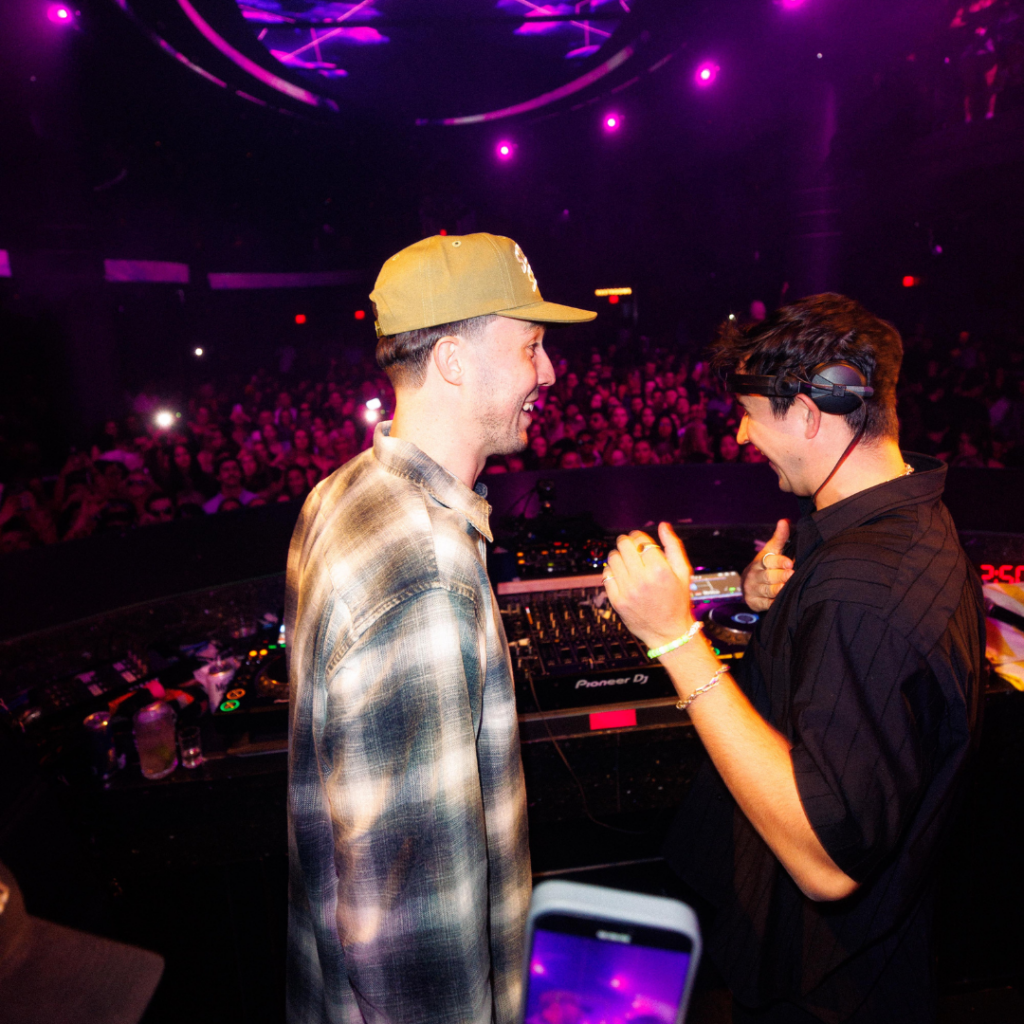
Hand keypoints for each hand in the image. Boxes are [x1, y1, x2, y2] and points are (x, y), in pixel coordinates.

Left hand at [604, 523, 694, 648]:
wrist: (669, 632)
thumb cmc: (677, 602)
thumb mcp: (683, 572)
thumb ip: (673, 546)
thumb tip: (663, 526)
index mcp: (660, 570)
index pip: (641, 541)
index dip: (639, 536)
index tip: (639, 539)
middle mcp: (642, 580)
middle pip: (624, 546)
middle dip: (627, 542)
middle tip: (631, 546)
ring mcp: (627, 591)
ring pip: (613, 558)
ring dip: (618, 555)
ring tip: (626, 560)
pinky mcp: (617, 601)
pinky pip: (606, 575)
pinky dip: (611, 570)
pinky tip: (621, 574)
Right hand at [742, 519, 793, 611]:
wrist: (750, 584)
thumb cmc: (767, 565)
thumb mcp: (772, 551)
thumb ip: (780, 538)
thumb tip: (785, 521)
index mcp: (760, 561)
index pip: (769, 560)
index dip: (779, 562)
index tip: (789, 563)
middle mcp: (754, 575)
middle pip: (769, 576)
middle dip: (781, 576)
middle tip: (792, 575)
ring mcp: (753, 590)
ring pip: (769, 591)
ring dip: (780, 589)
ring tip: (789, 587)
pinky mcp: (754, 602)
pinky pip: (767, 604)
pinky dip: (776, 602)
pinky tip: (784, 600)